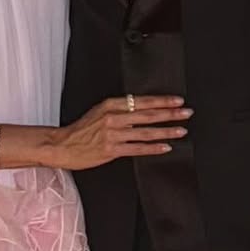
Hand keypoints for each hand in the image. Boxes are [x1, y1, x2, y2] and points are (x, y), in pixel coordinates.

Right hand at [45, 96, 190, 170]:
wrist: (62, 145)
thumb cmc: (80, 130)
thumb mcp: (98, 112)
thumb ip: (119, 110)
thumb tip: (141, 110)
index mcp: (110, 105)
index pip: (141, 101)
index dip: (161, 101)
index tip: (176, 100)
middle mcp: (113, 118)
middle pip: (147, 114)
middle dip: (170, 113)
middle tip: (186, 113)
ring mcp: (113, 134)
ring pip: (145, 132)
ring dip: (166, 131)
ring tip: (181, 130)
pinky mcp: (111, 150)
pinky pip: (137, 149)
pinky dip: (153, 148)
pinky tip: (165, 147)